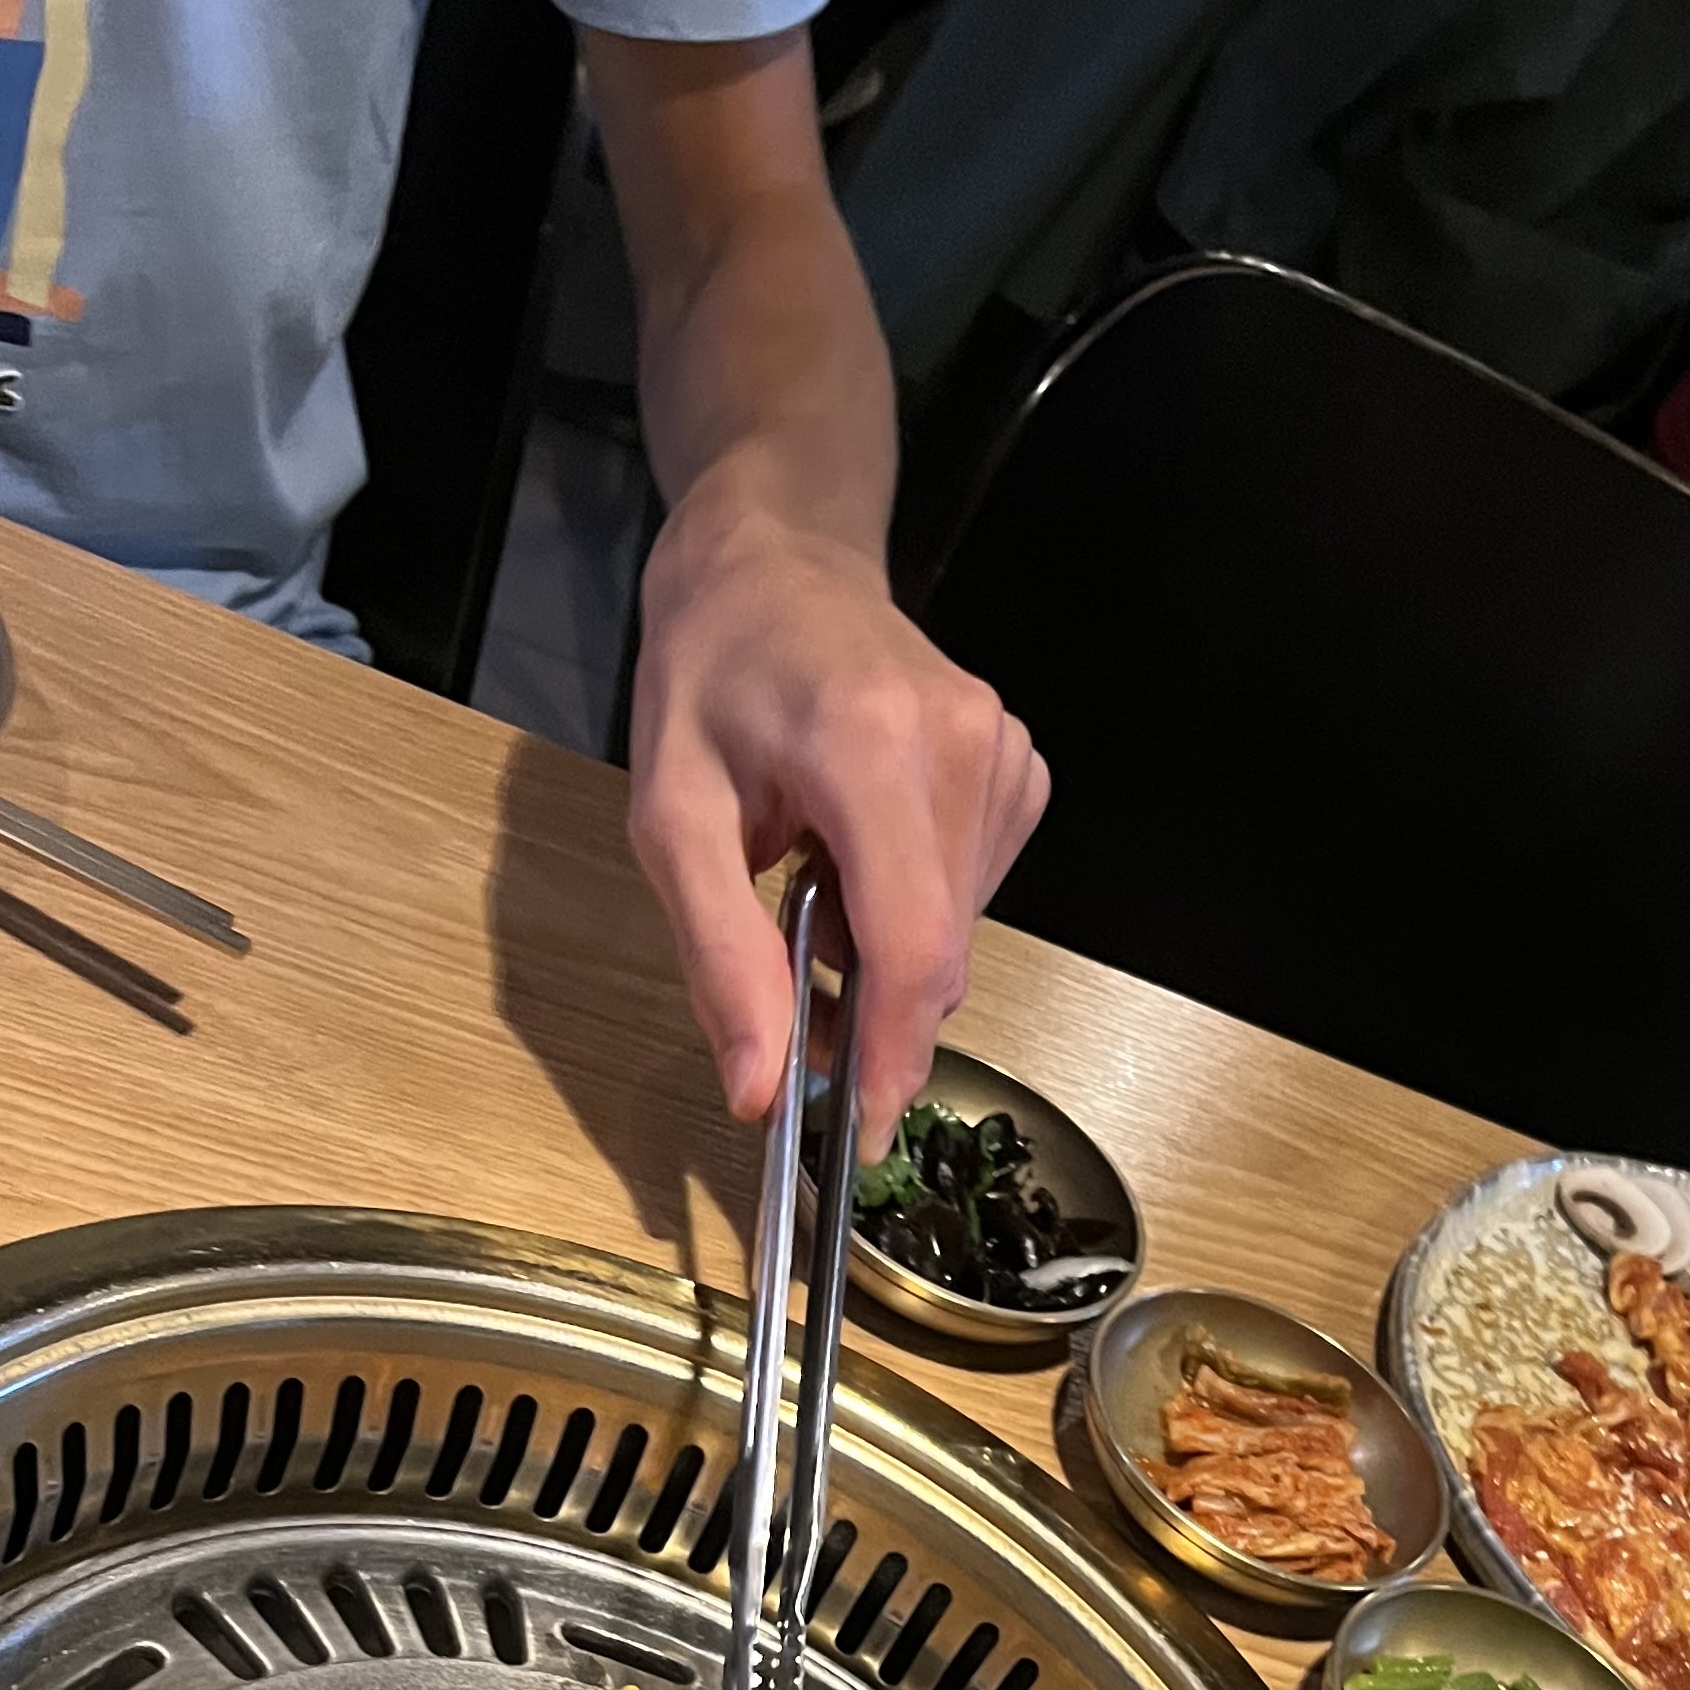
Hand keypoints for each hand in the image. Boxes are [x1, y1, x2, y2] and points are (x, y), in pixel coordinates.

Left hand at [626, 484, 1048, 1142]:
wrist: (777, 558)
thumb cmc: (711, 672)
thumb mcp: (670, 816)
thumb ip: (720, 956)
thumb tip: (760, 1090)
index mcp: (872, 747)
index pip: (912, 946)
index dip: (889, 1058)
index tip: (854, 1131)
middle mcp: (962, 747)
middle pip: (938, 955)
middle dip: (869, 1009)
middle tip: (789, 987)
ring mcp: (1004, 754)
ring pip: (956, 935)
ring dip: (883, 954)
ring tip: (813, 883)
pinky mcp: (1020, 769)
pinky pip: (971, 894)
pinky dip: (912, 909)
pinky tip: (862, 852)